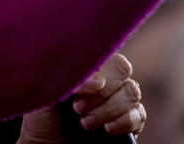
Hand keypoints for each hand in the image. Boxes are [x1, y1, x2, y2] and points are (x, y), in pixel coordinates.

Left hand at [18, 53, 145, 143]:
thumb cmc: (44, 115)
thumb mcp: (48, 93)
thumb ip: (72, 80)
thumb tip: (98, 82)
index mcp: (90, 67)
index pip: (108, 54)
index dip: (101, 72)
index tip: (84, 90)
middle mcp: (107, 80)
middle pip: (124, 71)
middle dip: (102, 93)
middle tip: (78, 109)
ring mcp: (119, 100)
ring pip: (132, 92)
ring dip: (109, 108)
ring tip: (85, 123)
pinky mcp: (128, 122)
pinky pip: (139, 115)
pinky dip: (124, 122)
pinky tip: (106, 129)